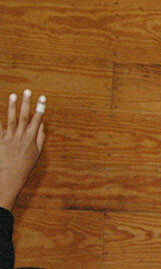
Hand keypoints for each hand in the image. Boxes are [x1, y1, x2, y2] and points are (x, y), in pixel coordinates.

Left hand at [0, 90, 45, 209]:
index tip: (42, 98)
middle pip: (25, 117)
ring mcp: (9, 138)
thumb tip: (41, 125)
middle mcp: (21, 137)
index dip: (40, 109)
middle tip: (28, 91)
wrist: (9, 177)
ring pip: (11, 119)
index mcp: (31, 139)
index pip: (38, 120)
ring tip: (13, 95)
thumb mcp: (36, 153)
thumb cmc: (24, 165)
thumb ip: (40, 138)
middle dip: (27, 103)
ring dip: (12, 107)